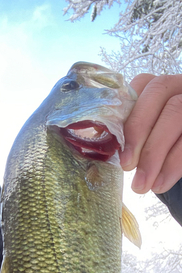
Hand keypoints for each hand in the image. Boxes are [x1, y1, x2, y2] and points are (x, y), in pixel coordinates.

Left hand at [120, 73, 181, 193]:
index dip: (127, 118)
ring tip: (143, 185)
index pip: (140, 88)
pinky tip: (162, 183)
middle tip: (127, 167)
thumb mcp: (143, 135)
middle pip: (160, 98)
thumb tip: (100, 148)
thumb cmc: (158, 145)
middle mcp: (180, 85)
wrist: (180, 159)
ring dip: (156, 154)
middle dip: (139, 135)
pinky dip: (175, 163)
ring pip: (177, 116)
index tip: (117, 149)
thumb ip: (125, 134)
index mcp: (157, 85)